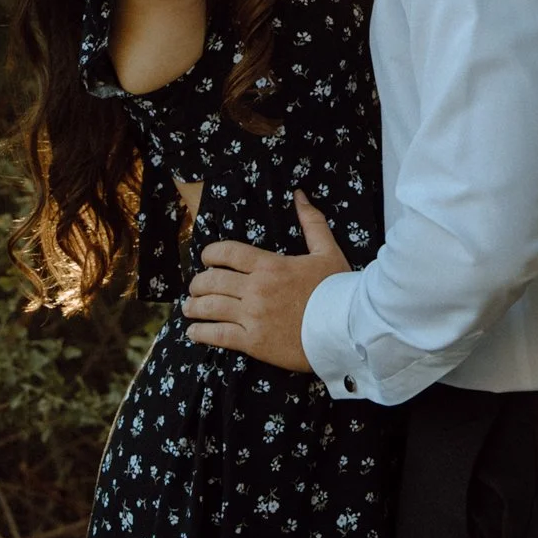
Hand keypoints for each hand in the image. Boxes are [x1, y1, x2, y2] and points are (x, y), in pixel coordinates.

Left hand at [183, 193, 351, 374]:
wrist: (348, 329)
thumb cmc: (338, 290)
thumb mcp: (327, 251)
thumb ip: (311, 222)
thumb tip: (299, 195)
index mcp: (270, 265)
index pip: (227, 252)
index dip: (209, 253)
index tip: (205, 258)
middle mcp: (256, 289)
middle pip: (212, 280)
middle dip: (198, 283)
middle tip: (195, 287)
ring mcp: (252, 316)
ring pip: (210, 307)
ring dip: (194, 306)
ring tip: (189, 308)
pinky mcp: (254, 342)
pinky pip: (218, 336)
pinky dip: (201, 333)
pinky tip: (194, 331)